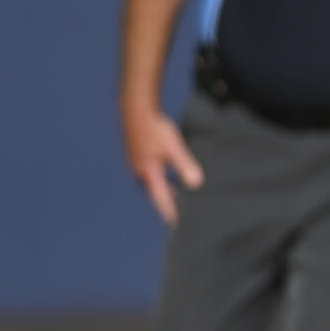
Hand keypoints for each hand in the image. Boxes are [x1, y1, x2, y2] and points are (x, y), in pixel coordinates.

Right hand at [123, 105, 202, 225]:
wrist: (135, 108)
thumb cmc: (155, 127)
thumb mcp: (174, 147)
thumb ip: (184, 165)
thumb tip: (195, 184)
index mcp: (148, 173)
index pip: (160, 198)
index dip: (168, 210)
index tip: (174, 222)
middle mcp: (138, 171)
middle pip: (153, 192)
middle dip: (163, 201)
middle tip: (175, 211)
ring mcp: (134, 162)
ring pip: (148, 182)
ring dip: (160, 188)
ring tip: (173, 192)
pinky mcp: (134, 154)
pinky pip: (145, 172)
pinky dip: (156, 176)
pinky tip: (163, 171)